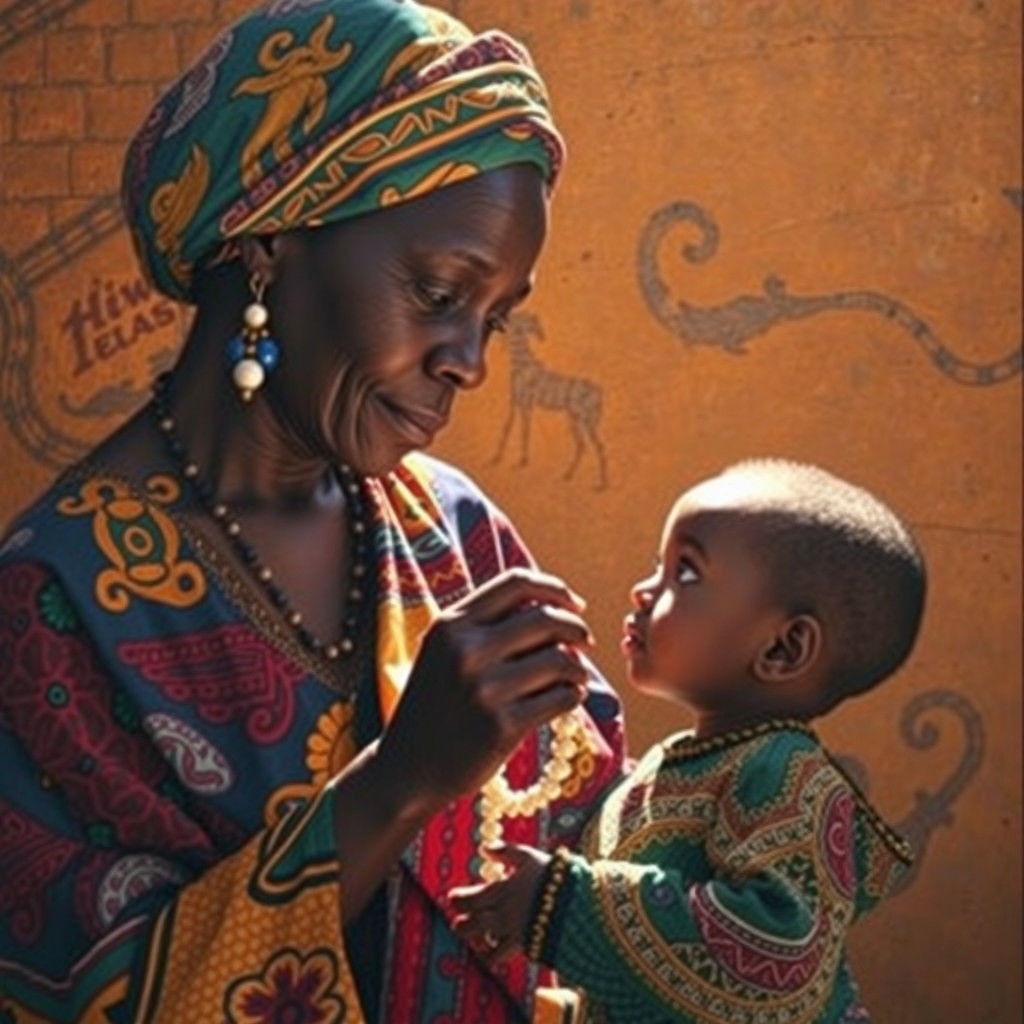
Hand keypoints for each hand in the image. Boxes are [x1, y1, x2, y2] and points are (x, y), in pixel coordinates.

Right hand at [375, 568, 593, 812]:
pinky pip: (560, 698)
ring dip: (578, 667)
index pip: (516, 583)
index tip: (576, 604)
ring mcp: (484, 689)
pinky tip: (568, 699)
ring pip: (559, 659)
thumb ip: (487, 625)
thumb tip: (556, 608)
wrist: (405, 770)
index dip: (555, 588)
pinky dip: (573, 696)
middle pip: (545, 618)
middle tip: (586, 642)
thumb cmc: (436, 706)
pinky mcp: (502, 727)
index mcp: (451, 624)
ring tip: (576, 677)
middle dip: (577, 628)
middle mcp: (466, 651)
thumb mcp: (444, 652)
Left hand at [449, 844, 549, 961]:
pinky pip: (501, 956)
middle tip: (457, 924)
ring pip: (484, 939)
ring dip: (475, 938)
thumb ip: (506, 852)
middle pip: (473, 922)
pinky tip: (489, 953)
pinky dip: (492, 955)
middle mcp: (503, 913)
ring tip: (469, 938)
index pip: (471, 898)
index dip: (459, 899)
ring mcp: (513, 931)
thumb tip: (484, 848)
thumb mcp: (529, 857)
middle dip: (462, 923)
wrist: (578, 903)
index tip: (452, 898)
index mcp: (502, 890)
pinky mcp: (525, 946)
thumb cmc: (554, 876)